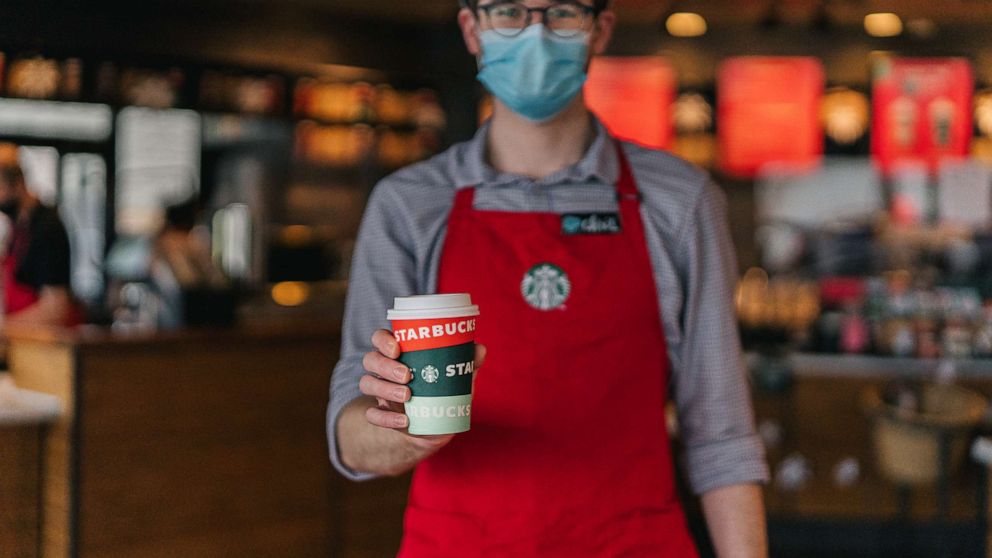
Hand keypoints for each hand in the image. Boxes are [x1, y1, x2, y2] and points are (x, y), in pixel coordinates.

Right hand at [360, 329, 485, 449]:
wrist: (438, 424)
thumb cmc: (446, 389)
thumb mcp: (458, 376)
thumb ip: (468, 361)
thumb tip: (480, 349)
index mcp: (399, 352)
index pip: (380, 338)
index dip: (383, 340)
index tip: (397, 348)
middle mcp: (384, 369)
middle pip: (370, 359)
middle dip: (385, 366)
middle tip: (407, 375)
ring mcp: (380, 391)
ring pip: (367, 383)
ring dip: (385, 389)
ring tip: (408, 396)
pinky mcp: (382, 413)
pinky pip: (372, 415)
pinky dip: (385, 418)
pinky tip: (404, 421)